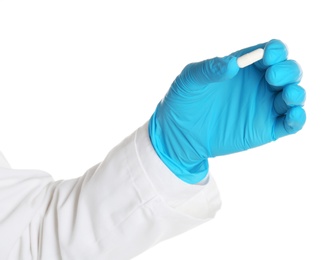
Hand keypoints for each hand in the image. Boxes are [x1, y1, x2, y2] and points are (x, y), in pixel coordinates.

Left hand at [149, 39, 305, 183]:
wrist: (178, 133)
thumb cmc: (183, 101)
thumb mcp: (190, 80)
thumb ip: (210, 69)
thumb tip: (233, 64)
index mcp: (244, 67)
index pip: (271, 52)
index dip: (275, 51)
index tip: (267, 55)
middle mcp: (258, 85)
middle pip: (288, 71)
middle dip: (287, 70)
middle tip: (272, 76)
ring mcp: (263, 107)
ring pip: (294, 96)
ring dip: (296, 93)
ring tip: (287, 95)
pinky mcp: (265, 129)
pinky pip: (289, 123)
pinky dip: (298, 119)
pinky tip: (294, 116)